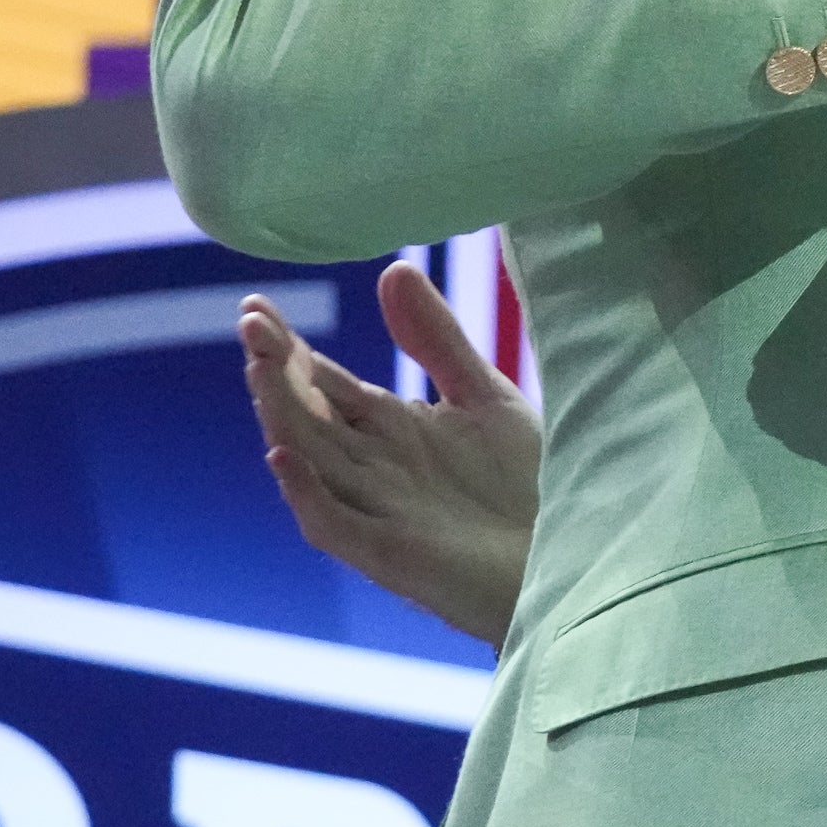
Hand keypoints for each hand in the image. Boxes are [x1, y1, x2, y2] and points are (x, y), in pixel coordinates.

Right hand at [240, 261, 540, 645]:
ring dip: (280, 414)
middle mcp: (372, 468)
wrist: (574, 557)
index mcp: (390, 430)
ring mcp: (376, 510)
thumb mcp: (484, 397)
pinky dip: (304, 491)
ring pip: (308, 460)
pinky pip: (330, 523)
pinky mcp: (390, 553)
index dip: (289, 347)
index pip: (323, 384)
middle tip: (252, 323)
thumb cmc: (530, 487)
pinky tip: (284, 455)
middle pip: (307, 415)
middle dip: (275, 370)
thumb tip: (392, 270)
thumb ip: (437, 341)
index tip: (256, 306)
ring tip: (259, 366)